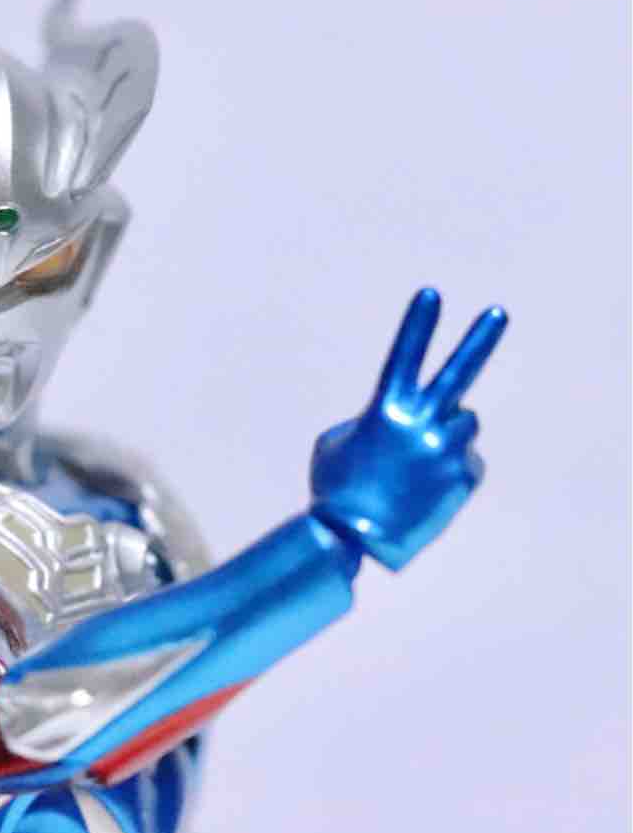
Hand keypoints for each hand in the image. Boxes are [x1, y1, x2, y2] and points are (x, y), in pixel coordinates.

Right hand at [310, 287, 507, 569]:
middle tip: (499, 313)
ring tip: (422, 459)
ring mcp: (445, 449)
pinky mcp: (463, 477)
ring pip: (464, 421)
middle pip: (458, 374)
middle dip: (479, 340)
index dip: (417, 325)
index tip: (432, 292)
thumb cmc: (335, 491)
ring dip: (447, 431)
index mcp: (385, 411)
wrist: (353, 540)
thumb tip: (400, 419)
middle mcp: (421, 423)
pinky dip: (450, 470)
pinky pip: (467, 460)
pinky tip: (427, 489)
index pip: (404, 356)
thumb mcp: (334, 444)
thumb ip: (370, 420)